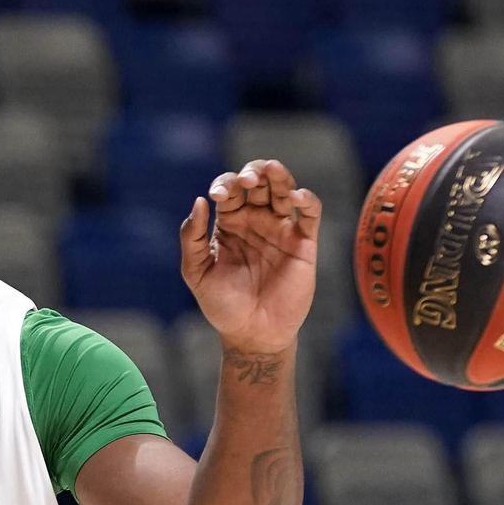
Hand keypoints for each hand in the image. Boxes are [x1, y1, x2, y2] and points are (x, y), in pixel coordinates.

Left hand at [179, 159, 320, 354]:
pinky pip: (311, 212)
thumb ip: (192, 238)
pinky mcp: (304, 241)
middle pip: (258, 181)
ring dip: (278, 175)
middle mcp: (256, 220)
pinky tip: (296, 197)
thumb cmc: (222, 305)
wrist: (252, 333)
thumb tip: (199, 202)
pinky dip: (307, 199)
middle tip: (245, 182)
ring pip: (284, 189)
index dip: (224, 185)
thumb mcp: (197, 272)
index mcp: (229, 223)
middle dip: (252, 173)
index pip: (229, 190)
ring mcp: (281, 228)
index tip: (217, 196)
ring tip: (270, 171)